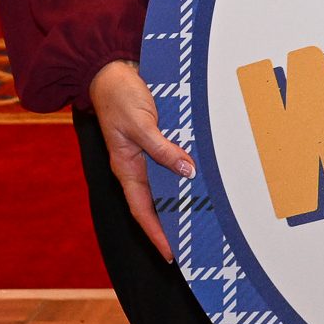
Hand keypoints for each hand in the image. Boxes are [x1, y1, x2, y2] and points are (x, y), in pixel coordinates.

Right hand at [89, 60, 194, 260]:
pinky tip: (209, 177)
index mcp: (127, 168)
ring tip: (209, 217)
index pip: (142, 211)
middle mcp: (138, 166)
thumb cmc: (119, 95)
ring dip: (186, 198)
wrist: (113, 69)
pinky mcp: (160, 139)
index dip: (156, 234)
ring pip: (170, 183)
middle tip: (198, 242)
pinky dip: (190, 171)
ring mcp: (149, 153)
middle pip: (158, 202)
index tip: (172, 255)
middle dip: (174, 224)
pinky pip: (176, 161)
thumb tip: (188, 171)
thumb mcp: (139, 123)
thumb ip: (162, 147)